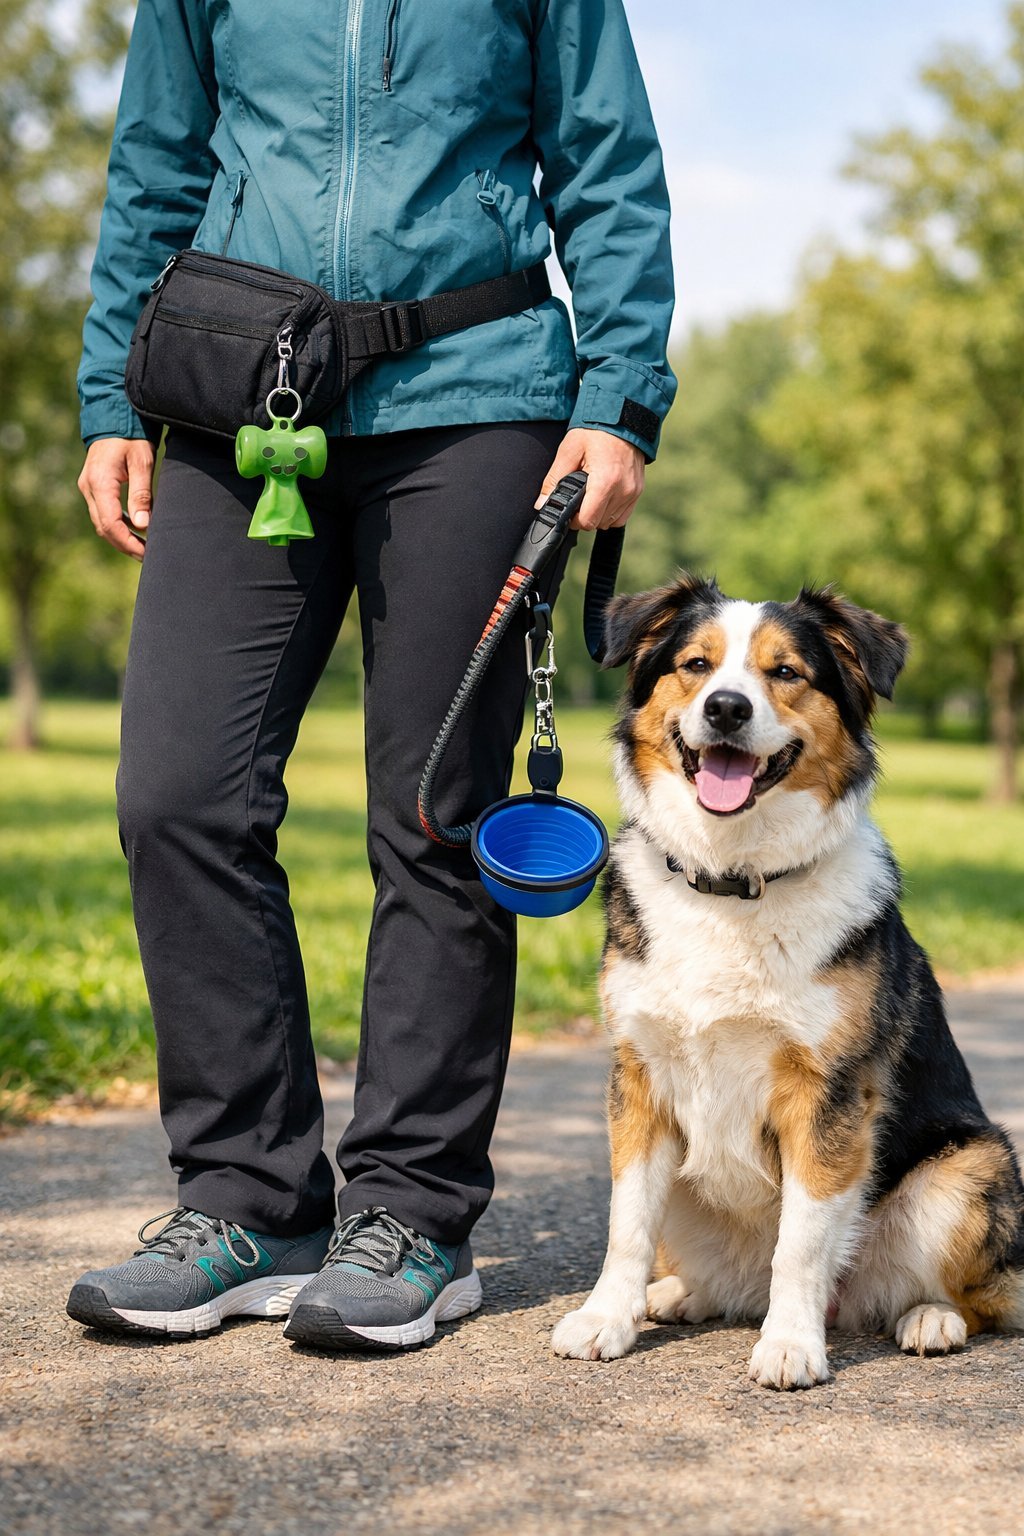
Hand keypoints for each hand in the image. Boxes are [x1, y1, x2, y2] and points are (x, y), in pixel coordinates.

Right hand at [77, 438, 154, 561]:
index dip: (129, 542)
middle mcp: (88, 488)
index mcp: (99, 483)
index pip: (111, 524)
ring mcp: (88, 487)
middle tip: (148, 555)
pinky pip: (102, 513)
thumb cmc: (131, 436)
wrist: (114, 416)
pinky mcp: (92, 487)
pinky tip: (135, 530)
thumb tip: (143, 526)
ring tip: (143, 547)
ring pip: (101, 523)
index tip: (146, 553)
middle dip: (125, 545)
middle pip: (104, 528)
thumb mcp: (142, 462)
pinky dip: (118, 525)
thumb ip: (142, 494)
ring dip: (121, 537)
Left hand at [535, 427, 644, 530]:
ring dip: (598, 514)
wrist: (622, 418)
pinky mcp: (638, 491)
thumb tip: (542, 504)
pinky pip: (622, 516)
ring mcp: (633, 492)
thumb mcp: (569, 451)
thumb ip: (554, 480)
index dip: (574, 519)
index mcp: (605, 481)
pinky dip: (611, 512)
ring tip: (591, 494)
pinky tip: (603, 497)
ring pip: (610, 522)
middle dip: (584, 515)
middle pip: (598, 523)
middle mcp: (623, 490)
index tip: (569, 508)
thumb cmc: (595, 431)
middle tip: (578, 497)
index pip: (588, 520)